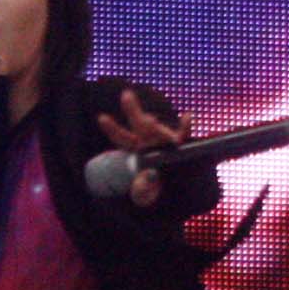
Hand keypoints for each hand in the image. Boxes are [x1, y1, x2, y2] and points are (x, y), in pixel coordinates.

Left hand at [96, 88, 188, 209]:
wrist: (174, 187)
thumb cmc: (153, 187)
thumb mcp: (144, 194)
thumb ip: (142, 190)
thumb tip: (148, 176)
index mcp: (135, 149)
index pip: (121, 138)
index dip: (112, 128)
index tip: (101, 117)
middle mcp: (148, 140)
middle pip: (138, 123)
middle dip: (132, 109)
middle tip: (126, 94)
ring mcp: (164, 140)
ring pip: (159, 129)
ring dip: (155, 125)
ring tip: (150, 121)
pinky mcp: (181, 145)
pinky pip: (184, 133)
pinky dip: (186, 125)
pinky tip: (187, 116)